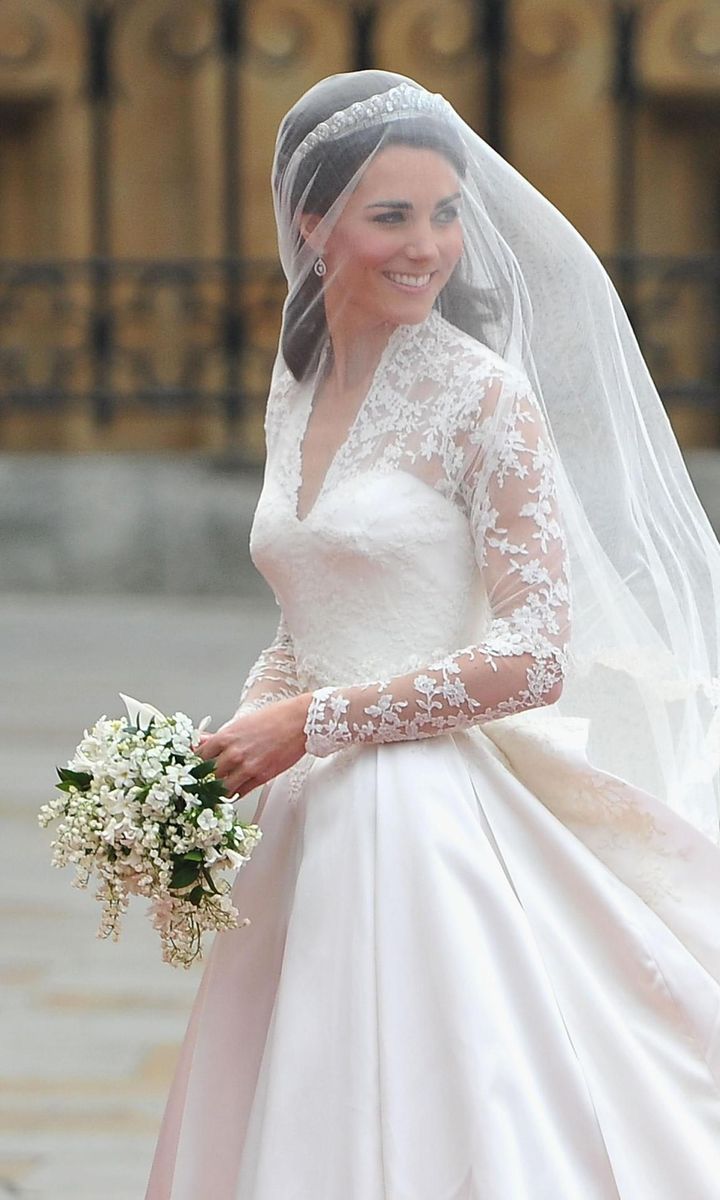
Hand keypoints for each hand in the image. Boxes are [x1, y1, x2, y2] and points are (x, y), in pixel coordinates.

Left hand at [196, 693, 312, 799]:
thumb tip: (200, 741)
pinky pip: (240, 793)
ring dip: (218, 791)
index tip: (193, 770)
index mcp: (226, 737)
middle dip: (204, 781)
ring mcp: (247, 767)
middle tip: (201, 785)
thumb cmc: (273, 717)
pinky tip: (232, 791)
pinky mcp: (261, 777)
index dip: (195, 765)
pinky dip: (234, 794)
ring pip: (222, 789)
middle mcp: (233, 753)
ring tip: (216, 791)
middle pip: (208, 776)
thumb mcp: (240, 723)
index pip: (199, 757)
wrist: (298, 721)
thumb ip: (218, 736)